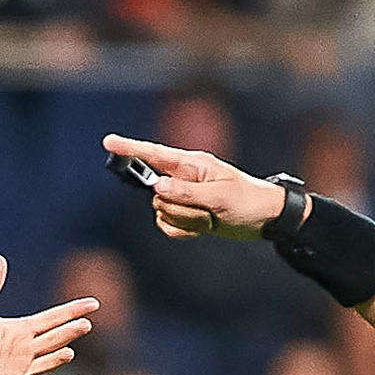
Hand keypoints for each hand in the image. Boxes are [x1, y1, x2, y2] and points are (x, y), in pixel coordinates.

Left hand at [0, 254, 96, 374]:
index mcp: (23, 330)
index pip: (53, 318)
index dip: (73, 311)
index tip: (93, 304)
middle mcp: (28, 349)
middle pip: (54, 338)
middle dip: (70, 331)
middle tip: (85, 324)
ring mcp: (22, 369)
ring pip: (46, 362)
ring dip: (57, 359)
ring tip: (69, 352)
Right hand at [100, 133, 287, 241]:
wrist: (266, 219)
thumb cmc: (248, 201)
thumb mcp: (220, 197)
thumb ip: (186, 192)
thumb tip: (157, 187)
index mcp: (193, 164)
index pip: (154, 154)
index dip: (130, 148)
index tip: (108, 142)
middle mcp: (184, 178)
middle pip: (157, 194)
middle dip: (178, 208)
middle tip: (205, 212)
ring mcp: (184, 197)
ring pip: (162, 212)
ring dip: (186, 222)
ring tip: (211, 219)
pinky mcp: (186, 214)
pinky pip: (168, 226)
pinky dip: (184, 232)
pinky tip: (204, 229)